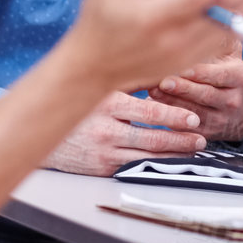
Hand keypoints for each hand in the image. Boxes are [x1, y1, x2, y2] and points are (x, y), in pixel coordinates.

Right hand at [43, 91, 209, 175]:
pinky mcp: (100, 168)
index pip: (149, 112)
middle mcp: (105, 129)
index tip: (193, 118)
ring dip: (173, 155)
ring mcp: (102, 152)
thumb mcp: (103, 86)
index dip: (174, 117)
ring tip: (192, 151)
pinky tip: (168, 162)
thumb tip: (168, 74)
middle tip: (200, 138)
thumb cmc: (79, 103)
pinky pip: (132, 168)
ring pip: (146, 157)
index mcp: (107, 103)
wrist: (42, 130)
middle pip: (152, 139)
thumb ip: (133, 82)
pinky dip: (153, 165)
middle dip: (181, 140)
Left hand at [146, 34, 242, 141]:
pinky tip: (155, 106)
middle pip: (205, 94)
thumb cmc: (228, 71)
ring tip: (152, 90)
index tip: (179, 65)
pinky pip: (187, 127)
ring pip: (194, 112)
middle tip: (161, 80)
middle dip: (182, 87)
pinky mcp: (208, 133)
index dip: (199, 71)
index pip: (219, 74)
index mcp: (239, 76)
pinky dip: (171, 117)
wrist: (242, 110)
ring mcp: (221, 119)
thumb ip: (220, 36)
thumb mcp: (232, 52)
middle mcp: (233, 99)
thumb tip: (205, 16)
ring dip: (171, 102)